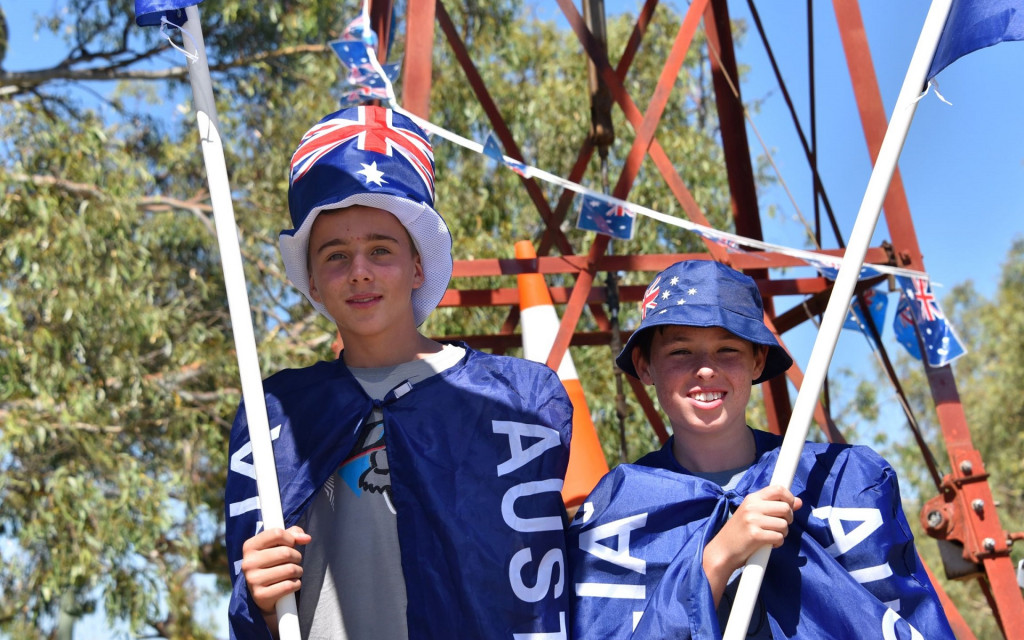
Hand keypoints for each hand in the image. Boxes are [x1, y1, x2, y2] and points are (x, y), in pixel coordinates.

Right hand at [241, 526, 311, 618]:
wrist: (262, 592)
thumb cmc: (273, 562)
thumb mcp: (278, 544)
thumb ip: (293, 534)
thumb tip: (306, 538)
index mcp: (250, 546)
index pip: (277, 533)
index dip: (290, 538)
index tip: (291, 544)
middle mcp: (248, 563)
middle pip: (286, 552)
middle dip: (297, 557)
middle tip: (294, 561)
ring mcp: (253, 580)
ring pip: (290, 569)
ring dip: (298, 571)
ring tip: (293, 573)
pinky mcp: (260, 595)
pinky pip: (289, 586)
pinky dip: (296, 584)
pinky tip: (291, 584)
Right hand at [702, 486, 802, 605]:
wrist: (722, 550)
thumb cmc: (739, 532)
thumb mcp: (753, 514)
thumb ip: (774, 506)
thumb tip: (799, 502)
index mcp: (752, 499)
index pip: (778, 489)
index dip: (790, 497)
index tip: (790, 507)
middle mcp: (752, 507)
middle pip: (785, 507)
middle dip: (788, 519)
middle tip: (779, 525)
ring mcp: (753, 520)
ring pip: (784, 524)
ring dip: (783, 533)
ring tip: (772, 536)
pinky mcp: (755, 535)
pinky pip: (779, 537)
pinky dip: (777, 542)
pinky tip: (769, 544)